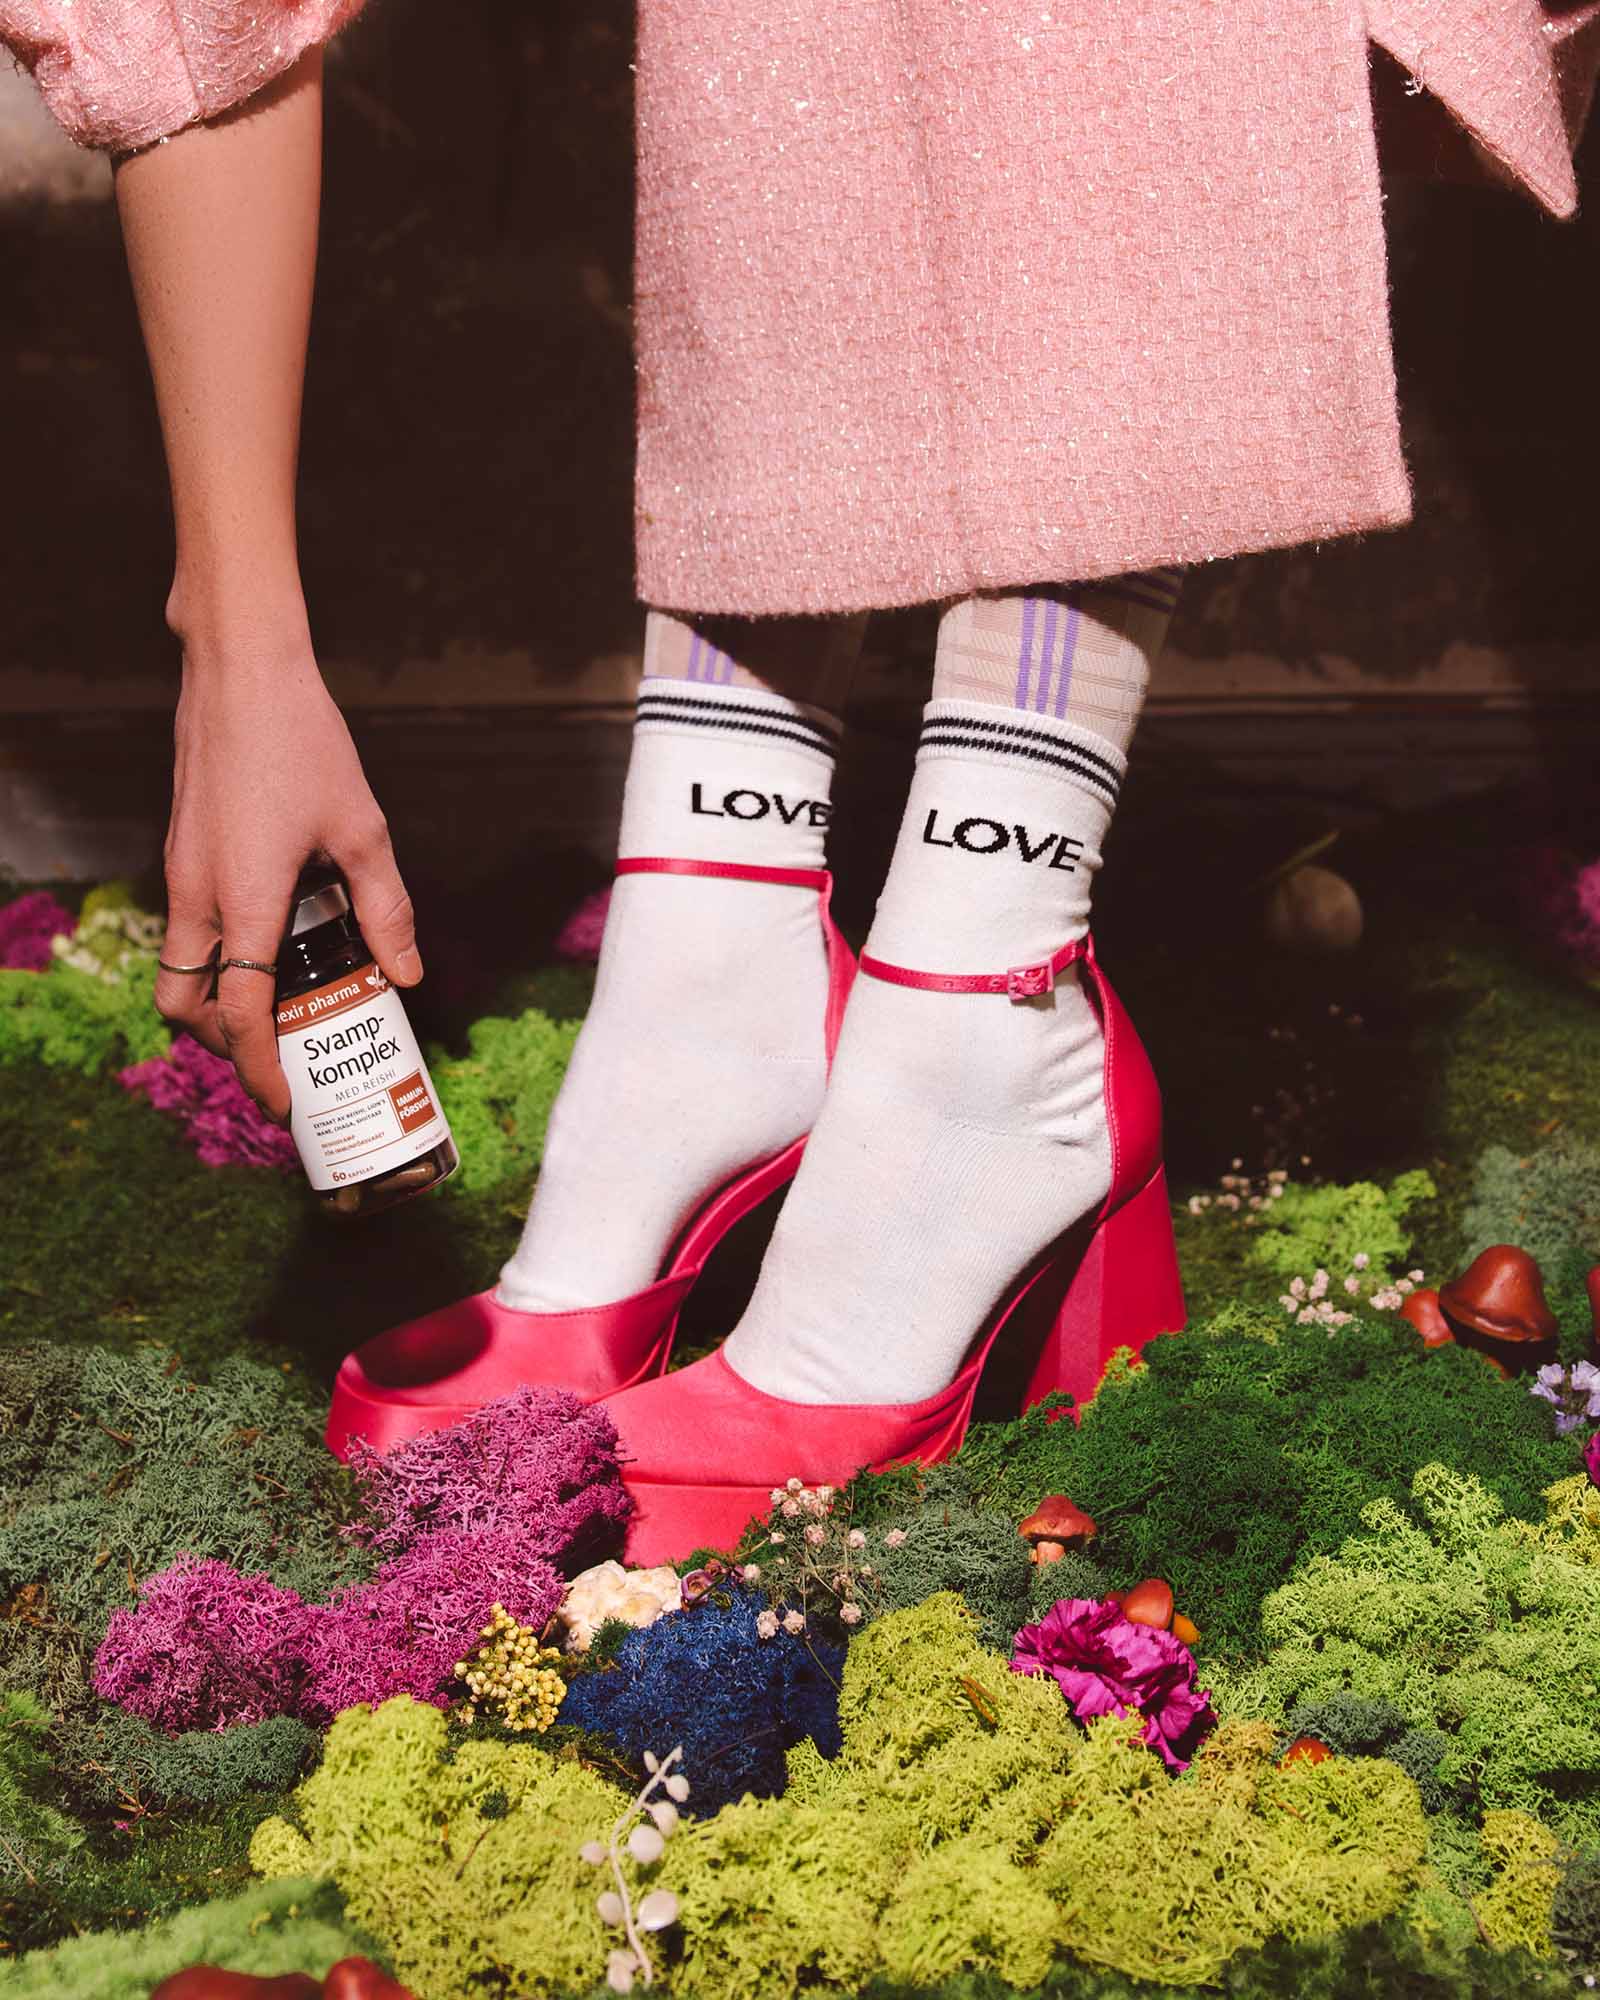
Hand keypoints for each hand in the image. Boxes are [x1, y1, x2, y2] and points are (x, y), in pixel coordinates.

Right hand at [157, 640, 421, 1120]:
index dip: (261, 1069)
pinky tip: (272, 948)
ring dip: (217, 1006)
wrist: (240, 671)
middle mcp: (197, 895)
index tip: (284, 1105)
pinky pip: (186, 932)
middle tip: (281, 1061)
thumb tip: (408, 974)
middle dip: (226, 1049)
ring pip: (179, 970)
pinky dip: (216, 961)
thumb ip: (387, 908)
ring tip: (280, 1012)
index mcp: (243, 900)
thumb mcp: (363, 830)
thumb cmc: (303, 742)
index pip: (239, 1014)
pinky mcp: (182, 853)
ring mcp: (181, 874)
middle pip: (186, 1007)